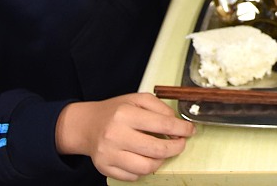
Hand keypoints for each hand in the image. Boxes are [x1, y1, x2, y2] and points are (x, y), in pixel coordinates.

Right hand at [55, 94, 193, 181]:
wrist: (87, 125)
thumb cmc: (115, 111)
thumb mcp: (137, 99)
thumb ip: (160, 108)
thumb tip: (177, 124)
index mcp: (124, 114)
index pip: (163, 124)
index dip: (182, 129)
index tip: (190, 130)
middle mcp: (115, 135)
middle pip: (157, 149)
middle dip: (176, 147)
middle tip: (180, 143)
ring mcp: (109, 154)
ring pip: (147, 167)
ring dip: (161, 161)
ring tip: (162, 152)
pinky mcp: (105, 168)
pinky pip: (134, 176)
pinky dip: (144, 169)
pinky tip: (144, 157)